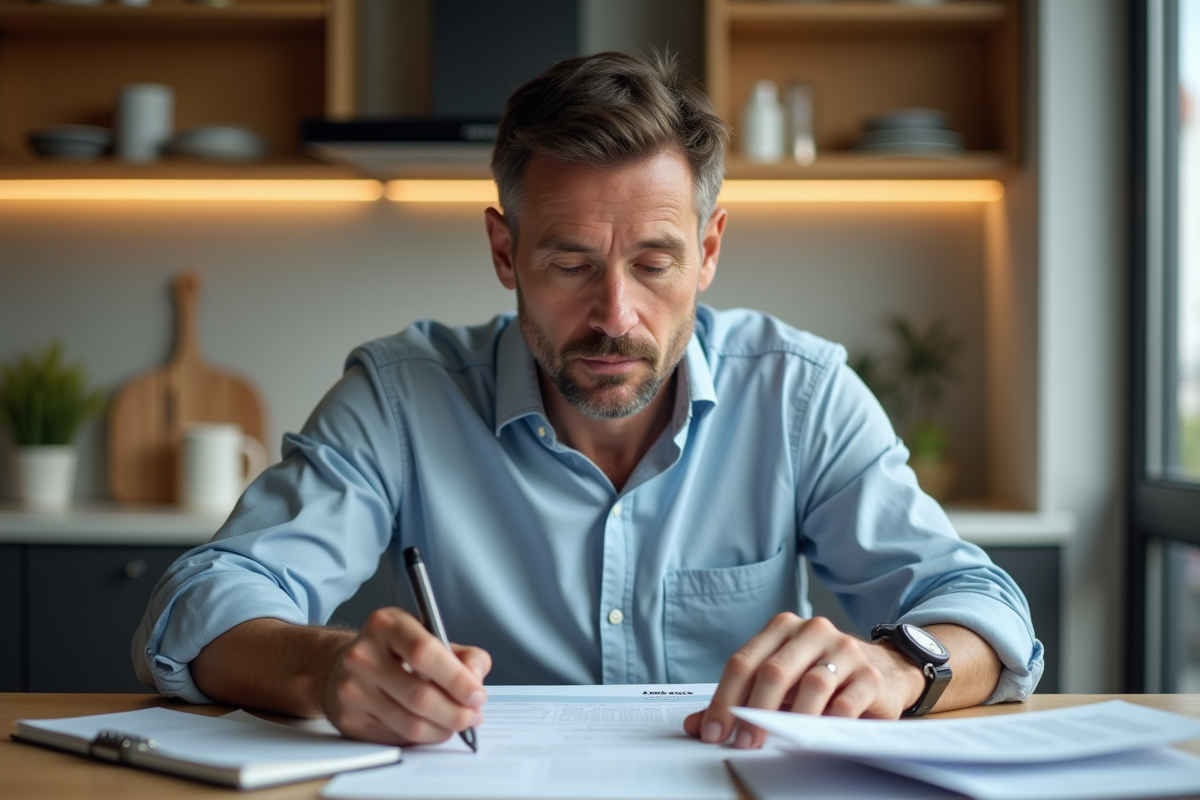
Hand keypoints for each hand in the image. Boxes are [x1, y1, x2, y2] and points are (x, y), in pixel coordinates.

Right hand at [322, 606, 491, 745]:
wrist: (343, 665)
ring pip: (410, 724)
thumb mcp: (430, 636)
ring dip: (444, 729)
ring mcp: (352, 690)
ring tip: (458, 723)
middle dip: (456, 712)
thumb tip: (476, 680)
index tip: (478, 695)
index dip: (457, 679)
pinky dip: (424, 737)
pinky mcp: (349, 719)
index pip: (425, 653)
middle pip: (419, 696)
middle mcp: (363, 656)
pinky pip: (397, 737)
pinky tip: (432, 727)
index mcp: (386, 625)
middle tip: (474, 716)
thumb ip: (465, 655)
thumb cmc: (396, 651)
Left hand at [683, 614, 923, 748]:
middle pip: (774, 671)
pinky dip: (829, 721)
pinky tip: (816, 737)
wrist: (884, 668)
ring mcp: (844, 650)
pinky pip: (847, 700)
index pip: (743, 662)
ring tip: (779, 741)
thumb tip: (698, 727)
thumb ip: (739, 700)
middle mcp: (812, 631)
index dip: (724, 699)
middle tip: (743, 743)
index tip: (713, 733)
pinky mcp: (870, 674)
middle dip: (754, 711)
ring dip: (792, 718)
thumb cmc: (821, 674)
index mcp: (782, 628)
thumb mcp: (779, 682)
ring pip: (811, 683)